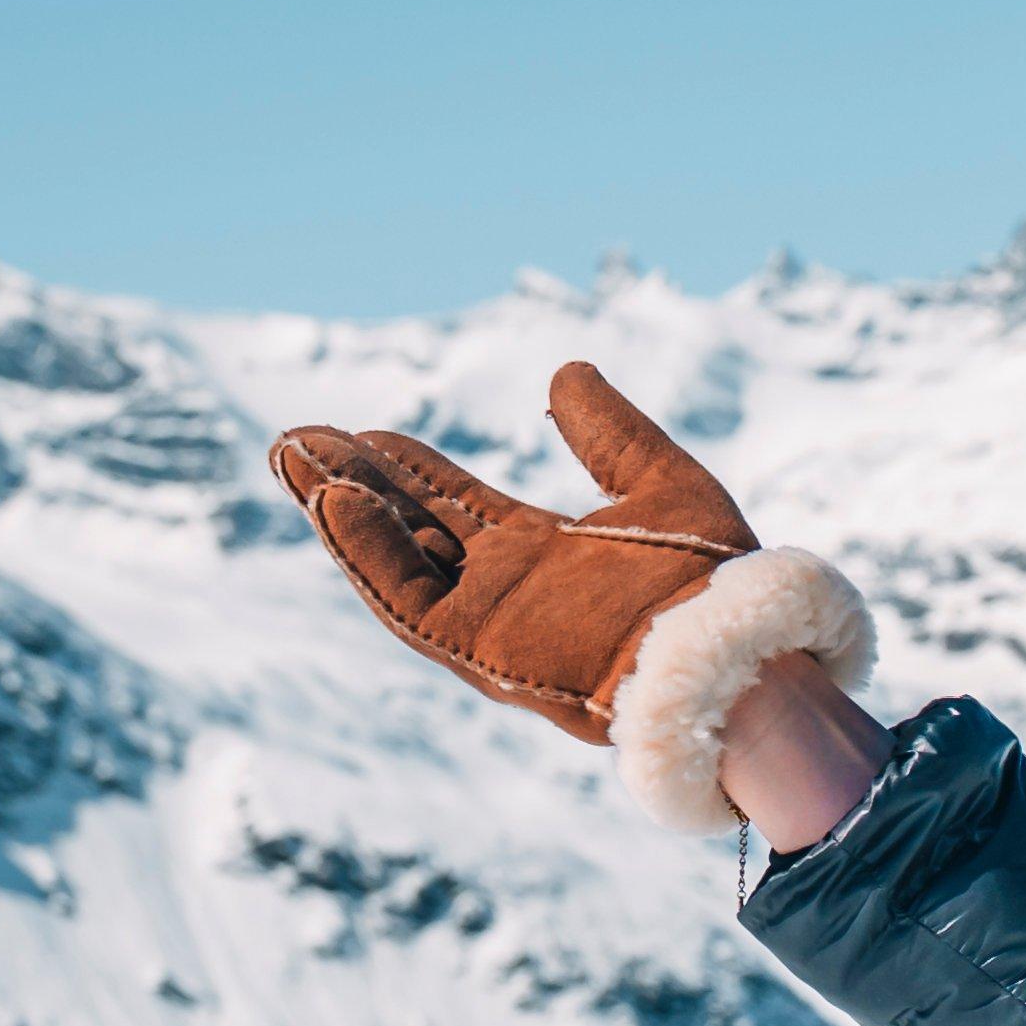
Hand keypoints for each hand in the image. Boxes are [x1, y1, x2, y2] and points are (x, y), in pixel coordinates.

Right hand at [263, 361, 878, 834]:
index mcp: (544, 555)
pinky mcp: (486, 651)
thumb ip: (609, 433)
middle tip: (292, 439)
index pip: (452, 504)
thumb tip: (566, 371)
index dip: (405, 467)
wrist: (734, 654)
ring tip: (292, 459)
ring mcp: (492, 622)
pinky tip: (335, 503)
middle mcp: (507, 590)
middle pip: (408, 530)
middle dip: (350, 484)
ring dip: (341, 512)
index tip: (357, 429)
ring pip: (395, 563)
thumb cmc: (715, 586)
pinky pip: (412, 605)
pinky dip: (371, 557)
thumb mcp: (662, 483)